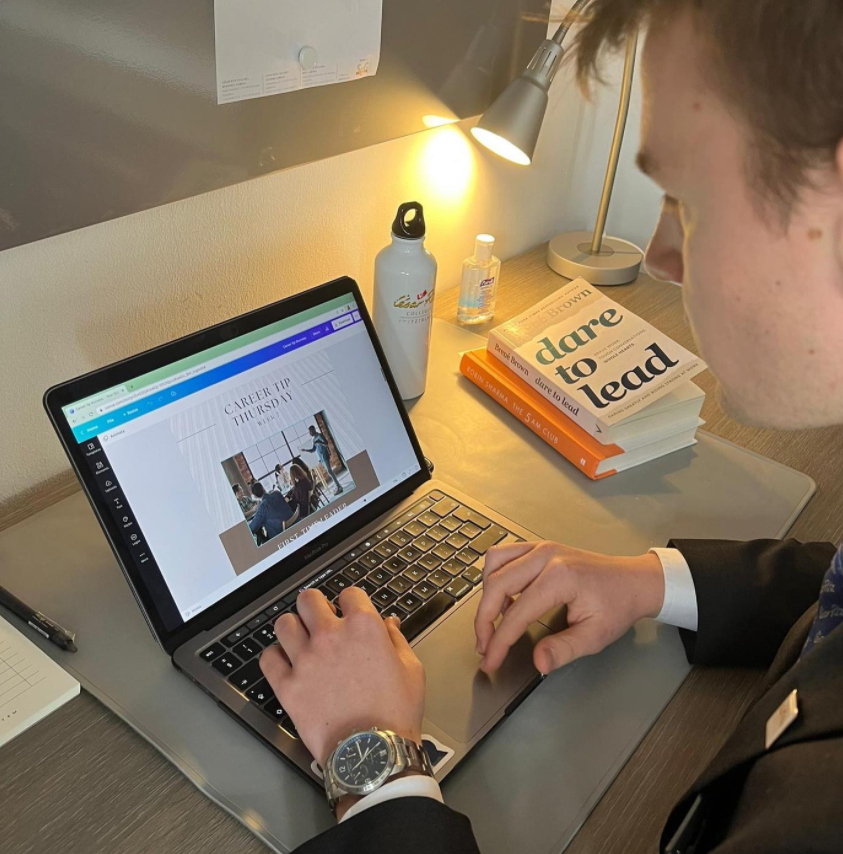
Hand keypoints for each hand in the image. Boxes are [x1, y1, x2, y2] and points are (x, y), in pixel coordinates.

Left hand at [260, 587, 424, 768]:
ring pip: (284, 623)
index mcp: (363, 627)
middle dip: (316, 606)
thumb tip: (388, 623)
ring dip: (293, 627)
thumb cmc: (395, 713)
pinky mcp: (287, 686)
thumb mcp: (411, 669)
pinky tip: (286, 663)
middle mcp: (330, 636)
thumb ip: (396, 639)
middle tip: (321, 619)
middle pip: (309, 599)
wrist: (372, 753)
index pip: (349, 593)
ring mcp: (305, 660)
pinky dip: (275, 657)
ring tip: (301, 639)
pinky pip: (268, 659)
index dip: (351, 602)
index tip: (351, 612)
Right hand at [475, 542, 664, 674]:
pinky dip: (496, 578)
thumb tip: (538, 662)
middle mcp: (545, 556)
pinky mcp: (538, 548)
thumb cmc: (617, 605)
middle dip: (484, 619)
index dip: (499, 641)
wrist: (633, 581)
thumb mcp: (595, 636)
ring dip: (487, 594)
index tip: (491, 660)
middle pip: (496, 584)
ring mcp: (540, 547)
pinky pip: (504, 556)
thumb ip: (563, 650)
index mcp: (560, 577)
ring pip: (494, 564)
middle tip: (484, 646)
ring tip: (492, 622)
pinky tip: (505, 601)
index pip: (517, 613)